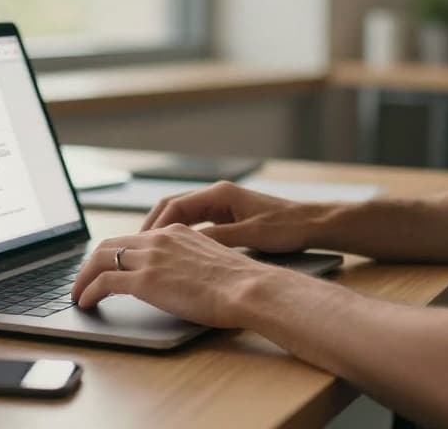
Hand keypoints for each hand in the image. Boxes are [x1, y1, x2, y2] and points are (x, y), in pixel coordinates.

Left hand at [70, 224, 292, 327]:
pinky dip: (88, 291)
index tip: (105, 267)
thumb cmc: (240, 283)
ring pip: (100, 259)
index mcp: (175, 232)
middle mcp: (159, 239)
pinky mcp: (145, 281)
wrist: (248, 288)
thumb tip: (178, 277)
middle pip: (109, 243)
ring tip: (78, 294)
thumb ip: (189, 261)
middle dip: (90, 263)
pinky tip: (86, 303)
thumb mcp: (210, 260)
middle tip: (83, 280)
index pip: (133, 238)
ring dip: (83, 278)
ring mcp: (150, 258)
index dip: (113, 253)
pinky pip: (104, 282)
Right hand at [141, 180, 331, 252]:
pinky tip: (174, 252)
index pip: (174, 205)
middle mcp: (218, 195)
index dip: (154, 226)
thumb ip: (218, 237)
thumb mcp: (250, 235)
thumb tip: (187, 244)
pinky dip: (180, 235)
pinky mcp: (229, 215)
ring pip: (182, 215)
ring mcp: (223, 204)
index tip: (141, 245)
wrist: (314, 224)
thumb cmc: (286, 227)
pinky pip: (195, 223)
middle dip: (152, 226)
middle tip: (134, 248)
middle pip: (173, 206)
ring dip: (164, 231)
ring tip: (148, 252)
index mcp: (220, 194)